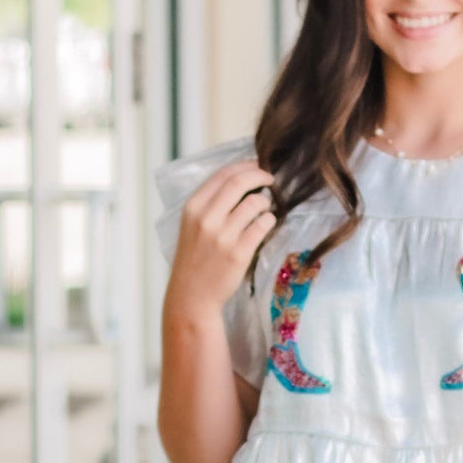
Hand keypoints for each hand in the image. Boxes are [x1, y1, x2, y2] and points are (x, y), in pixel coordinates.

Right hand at [164, 157, 276, 326]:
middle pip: (239, 183)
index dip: (244, 166)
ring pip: (255, 204)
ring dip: (265, 202)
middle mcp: (206, 219)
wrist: (192, 296)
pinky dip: (269, 220)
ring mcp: (223, 237)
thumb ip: (210, 204)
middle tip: (270, 179)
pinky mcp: (239, 253)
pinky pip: (262, 226)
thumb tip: (241, 180)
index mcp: (192, 208)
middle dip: (260, 175)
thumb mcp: (192, 225)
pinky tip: (266, 224)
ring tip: (265, 208)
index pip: (222, 175)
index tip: (257, 166)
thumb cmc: (195, 260)